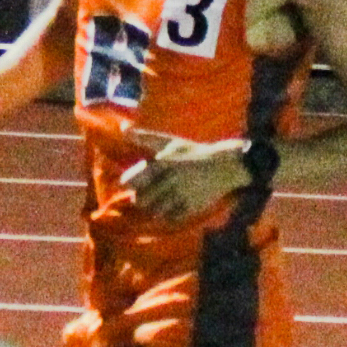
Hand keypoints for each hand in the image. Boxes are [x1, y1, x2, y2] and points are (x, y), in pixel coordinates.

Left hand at [119, 129, 252, 222]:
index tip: (126, 184)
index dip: (127, 183)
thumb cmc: (192, 152)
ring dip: (154, 209)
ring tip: (157, 203)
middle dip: (141, 199)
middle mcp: (171, 179)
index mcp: (163, 162)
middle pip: (142, 199)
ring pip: (156, 211)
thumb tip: (122, 128)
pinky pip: (172, 218)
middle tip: (142, 197)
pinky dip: (169, 215)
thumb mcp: (169, 142)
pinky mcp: (192, 206)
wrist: (224, 166)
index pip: (134, 179)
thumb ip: (144, 138)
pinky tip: (172, 207)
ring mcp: (182, 194)